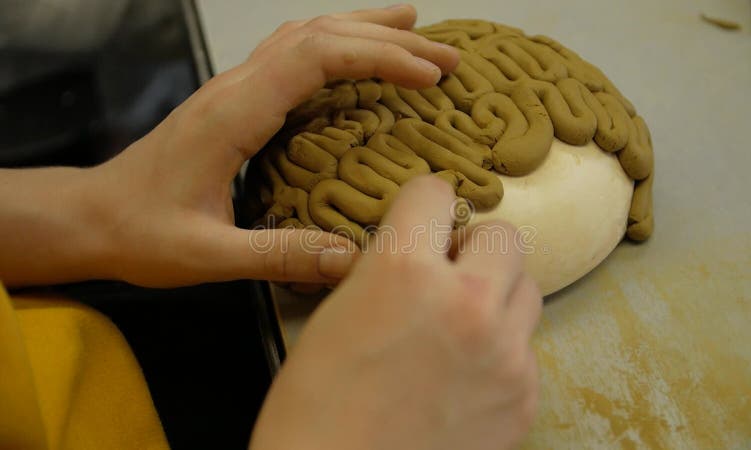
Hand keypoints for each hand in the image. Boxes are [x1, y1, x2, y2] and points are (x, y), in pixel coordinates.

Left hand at [0, 5, 459, 286]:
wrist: (92, 216)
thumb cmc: (141, 232)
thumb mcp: (208, 254)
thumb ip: (279, 254)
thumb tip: (353, 257)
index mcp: (234, 113)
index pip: (316, 59)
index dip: (377, 58)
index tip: (427, 75)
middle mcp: (235, 88)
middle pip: (318, 36)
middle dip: (387, 39)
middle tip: (445, 57)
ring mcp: (233, 89)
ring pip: (303, 35)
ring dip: (360, 28)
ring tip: (413, 31)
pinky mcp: (234, 101)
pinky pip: (290, 55)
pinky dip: (333, 44)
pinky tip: (353, 54)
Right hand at [250, 176, 542, 449]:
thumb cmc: (314, 407)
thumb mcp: (337, 313)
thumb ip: (388, 269)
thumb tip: (420, 251)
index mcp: (403, 270)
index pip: (434, 192)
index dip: (420, 205)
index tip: (418, 222)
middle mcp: (465, 302)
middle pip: (504, 235)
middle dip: (473, 248)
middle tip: (447, 274)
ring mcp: (504, 353)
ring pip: (527, 289)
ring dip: (496, 296)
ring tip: (462, 325)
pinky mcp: (523, 397)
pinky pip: (527, 349)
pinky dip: (501, 352)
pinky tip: (465, 377)